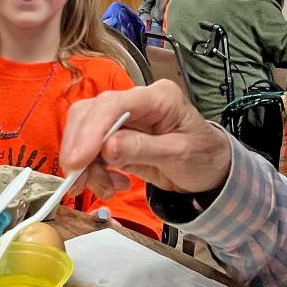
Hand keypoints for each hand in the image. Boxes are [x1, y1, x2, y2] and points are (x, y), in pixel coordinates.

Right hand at [60, 81, 231, 198]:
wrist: (209, 170)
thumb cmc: (202, 157)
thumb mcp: (179, 155)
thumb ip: (143, 149)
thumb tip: (107, 147)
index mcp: (158, 97)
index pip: (114, 104)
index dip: (92, 130)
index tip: (78, 160)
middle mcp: (136, 102)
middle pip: (91, 114)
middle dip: (79, 149)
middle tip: (77, 181)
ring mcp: (123, 119)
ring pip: (84, 133)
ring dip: (85, 165)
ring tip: (106, 189)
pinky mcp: (115, 137)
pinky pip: (90, 151)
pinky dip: (93, 171)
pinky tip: (111, 184)